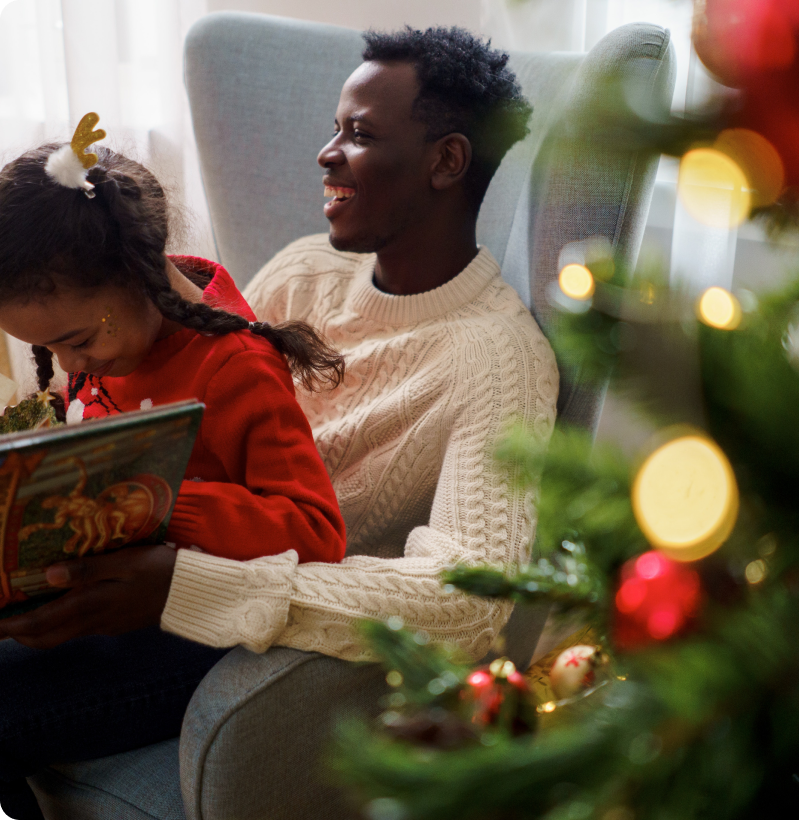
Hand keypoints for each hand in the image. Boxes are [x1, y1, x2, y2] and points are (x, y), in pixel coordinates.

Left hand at [0, 545, 176, 648]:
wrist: (194, 593)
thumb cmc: (162, 570)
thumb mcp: (127, 562)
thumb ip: (88, 569)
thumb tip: (49, 575)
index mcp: (92, 604)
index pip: (39, 621)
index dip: (10, 626)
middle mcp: (94, 621)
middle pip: (44, 638)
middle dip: (17, 634)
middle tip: (1, 622)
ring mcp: (106, 625)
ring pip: (60, 636)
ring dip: (36, 630)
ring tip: (22, 613)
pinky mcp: (117, 623)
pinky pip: (78, 629)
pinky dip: (59, 623)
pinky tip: (62, 605)